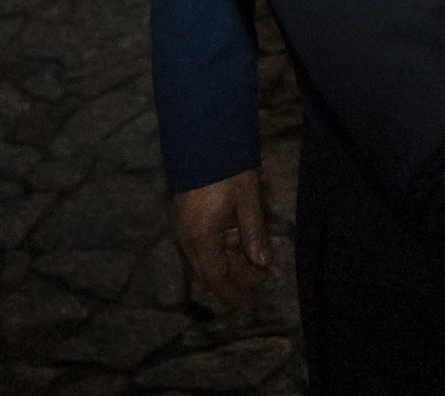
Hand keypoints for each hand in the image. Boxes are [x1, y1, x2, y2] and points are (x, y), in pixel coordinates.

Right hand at [169, 168, 269, 311]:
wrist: (201, 139)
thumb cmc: (226, 168)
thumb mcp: (247, 199)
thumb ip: (253, 233)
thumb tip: (262, 264)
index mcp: (200, 236)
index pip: (216, 277)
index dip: (232, 293)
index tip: (247, 306)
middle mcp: (186, 237)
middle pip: (208, 272)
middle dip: (231, 281)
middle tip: (258, 283)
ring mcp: (182, 228)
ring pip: (203, 260)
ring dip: (226, 265)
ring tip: (252, 265)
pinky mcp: (184, 219)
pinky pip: (199, 247)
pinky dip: (217, 252)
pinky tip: (233, 249)